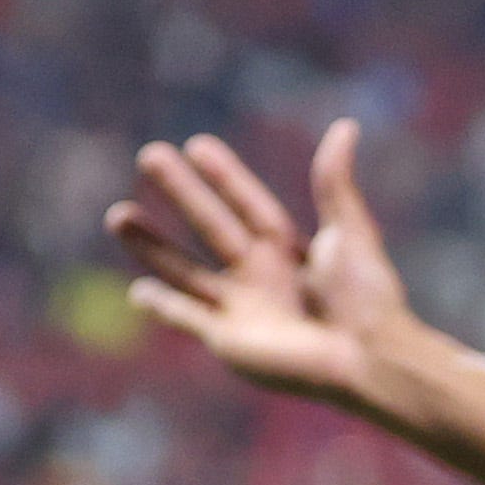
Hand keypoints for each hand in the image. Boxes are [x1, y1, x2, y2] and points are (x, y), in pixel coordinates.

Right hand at [105, 120, 420, 411]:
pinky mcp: (229, 341)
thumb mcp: (350, 232)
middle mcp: (260, 275)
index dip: (225, 176)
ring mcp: (242, 308)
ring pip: (186, 269)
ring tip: (117, 215)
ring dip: (151, 244)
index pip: (248, 204)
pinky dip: (163, 306)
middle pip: (210, 225)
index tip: (196, 144)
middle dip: (180, 193)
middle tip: (148, 154)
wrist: (367, 358)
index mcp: (289, 249)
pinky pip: (187, 319)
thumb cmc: (367, 299)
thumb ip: (334, 184)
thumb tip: (346, 126)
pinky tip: (138, 292)